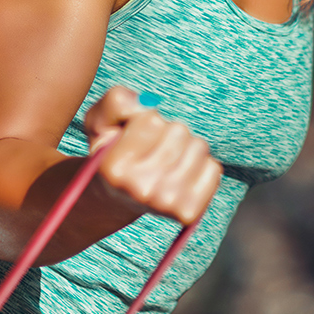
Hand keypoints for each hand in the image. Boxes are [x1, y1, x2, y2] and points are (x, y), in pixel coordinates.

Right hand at [84, 86, 221, 224]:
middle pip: (179, 131)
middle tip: (153, 147)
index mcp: (114, 168)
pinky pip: (213, 168)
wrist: (120, 196)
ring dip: (186, 146)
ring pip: (198, 147)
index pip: (151, 120)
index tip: (134, 134)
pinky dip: (201, 165)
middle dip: (168, 131)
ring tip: (167, 159)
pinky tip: (181, 173)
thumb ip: (116, 102)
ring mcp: (167, 203)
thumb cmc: (113, 149)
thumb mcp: (101, 119)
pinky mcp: (189, 211)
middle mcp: (140, 190)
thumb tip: (143, 104)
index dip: (145, 120)